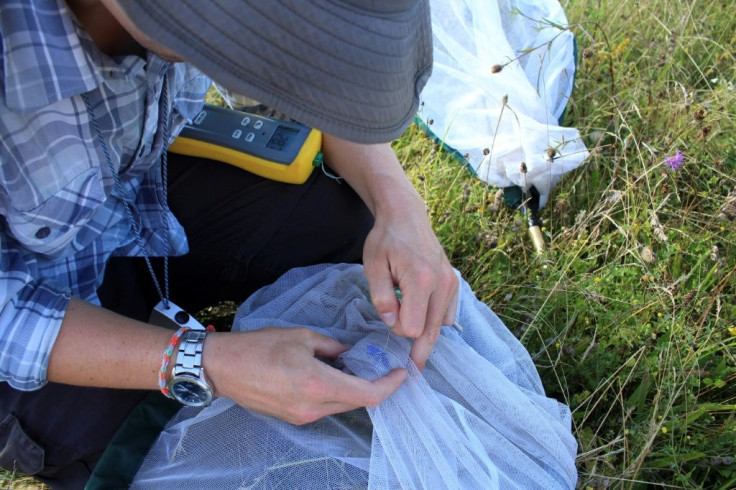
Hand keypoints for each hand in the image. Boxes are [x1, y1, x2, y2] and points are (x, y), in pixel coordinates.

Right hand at [204, 327, 406, 424]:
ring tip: (356, 368)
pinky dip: (336, 394)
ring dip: (354, 390)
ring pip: (342, 406)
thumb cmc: (259, 346)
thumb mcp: (302, 337)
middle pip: (358, 402)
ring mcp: (303, 416)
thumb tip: (351, 353)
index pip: (367, 394)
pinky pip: (325, 408)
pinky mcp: (294, 418)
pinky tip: (333, 376)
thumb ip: (333, 347)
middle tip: (383, 367)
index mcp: (318, 384)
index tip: (400, 374)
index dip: (389, 386)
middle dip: (375, 387)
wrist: (224, 368)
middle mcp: (314, 407)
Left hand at [321, 135, 457, 370]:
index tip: (387, 316)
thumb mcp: (373, 266)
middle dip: (418, 350)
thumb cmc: (386, 239)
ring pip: (441, 326)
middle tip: (411, 371)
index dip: (397, 329)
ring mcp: (451, 284)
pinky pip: (447, 314)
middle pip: (432, 332)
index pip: (412, 327)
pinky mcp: (454, 283)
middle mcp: (442, 284)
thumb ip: (382, 298)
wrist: (406, 215)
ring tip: (412, 341)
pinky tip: (422, 319)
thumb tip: (393, 324)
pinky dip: (435, 322)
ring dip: (426, 334)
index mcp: (420, 280)